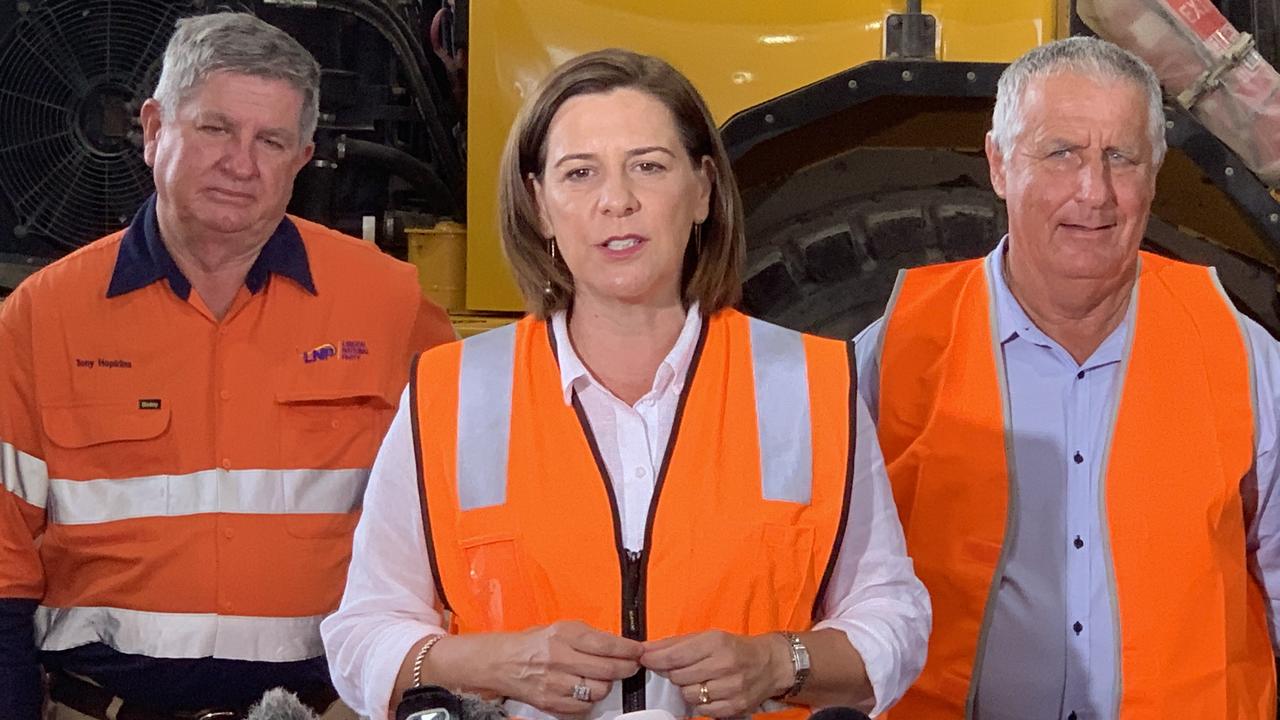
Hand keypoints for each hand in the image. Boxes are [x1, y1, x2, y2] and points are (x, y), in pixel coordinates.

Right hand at [494, 620, 642, 714]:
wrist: (502, 662)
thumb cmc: (534, 643)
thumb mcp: (561, 628)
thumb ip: (589, 636)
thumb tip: (620, 645)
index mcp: (563, 635)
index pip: (605, 644)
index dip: (628, 649)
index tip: (638, 651)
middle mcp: (559, 658)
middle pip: (607, 669)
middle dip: (625, 668)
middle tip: (630, 666)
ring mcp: (555, 683)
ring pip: (599, 690)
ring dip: (606, 685)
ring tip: (603, 678)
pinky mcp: (551, 702)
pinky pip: (584, 707)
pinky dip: (589, 700)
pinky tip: (586, 690)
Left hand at [641, 631, 792, 716]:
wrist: (770, 664)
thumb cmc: (734, 648)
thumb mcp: (707, 637)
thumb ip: (675, 643)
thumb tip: (646, 648)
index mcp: (716, 642)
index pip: (675, 656)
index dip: (655, 659)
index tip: (645, 659)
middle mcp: (724, 665)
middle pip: (679, 676)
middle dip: (673, 673)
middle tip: (680, 668)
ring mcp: (731, 688)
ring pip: (688, 695)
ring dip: (687, 688)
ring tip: (699, 679)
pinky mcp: (735, 707)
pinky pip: (702, 710)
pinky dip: (700, 702)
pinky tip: (709, 691)